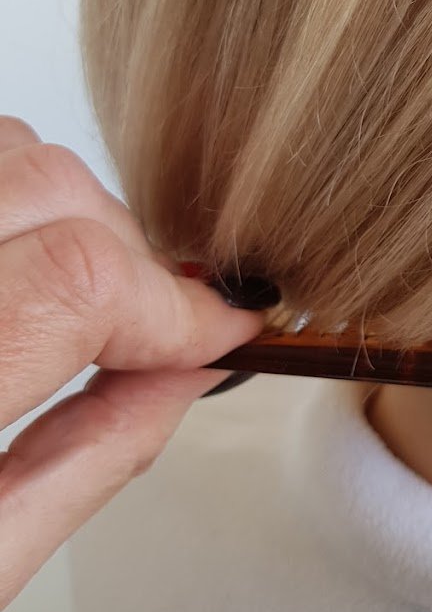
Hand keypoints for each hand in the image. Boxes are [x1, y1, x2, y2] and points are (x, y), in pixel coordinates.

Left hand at [0, 116, 265, 609]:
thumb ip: (87, 459)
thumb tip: (189, 372)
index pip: (75, 281)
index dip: (176, 304)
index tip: (229, 332)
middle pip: (45, 186)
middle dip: (128, 255)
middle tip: (154, 326)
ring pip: (7, 152)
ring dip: (67, 213)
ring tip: (82, 299)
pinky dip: (20, 198)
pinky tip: (24, 269)